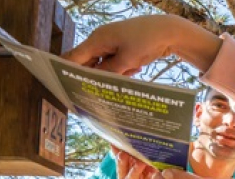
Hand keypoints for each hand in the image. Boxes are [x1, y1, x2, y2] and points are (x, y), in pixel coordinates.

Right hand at [63, 15, 221, 74]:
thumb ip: (108, 72)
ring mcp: (112, 44)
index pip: (75, 57)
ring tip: (131, 70)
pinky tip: (137, 67)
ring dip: (114, 73)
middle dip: (96, 76)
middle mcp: (101, 40)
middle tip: (102, 91)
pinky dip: (124, 69)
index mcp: (97, 40)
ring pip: (104, 66)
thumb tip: (95, 82)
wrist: (169, 31)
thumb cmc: (146, 41)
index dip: (68, 71)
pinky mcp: (123, 49)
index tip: (65, 88)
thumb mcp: (126, 60)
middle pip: (89, 63)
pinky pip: (116, 63)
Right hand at [114, 149, 182, 178]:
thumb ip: (154, 157)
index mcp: (130, 168)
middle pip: (121, 168)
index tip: (116, 142)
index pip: (122, 157)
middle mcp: (127, 178)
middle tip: (124, 153)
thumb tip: (155, 143)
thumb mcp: (159, 166)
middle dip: (122, 160)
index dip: (118, 150)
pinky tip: (151, 176)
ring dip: (135, 171)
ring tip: (141, 163)